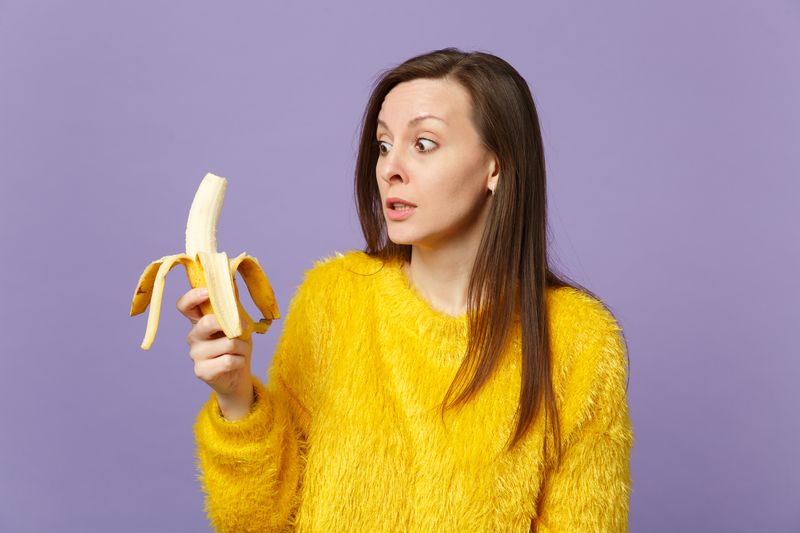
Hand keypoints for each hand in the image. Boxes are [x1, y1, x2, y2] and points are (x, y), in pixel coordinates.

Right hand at [177, 288, 253, 417]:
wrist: (239, 375)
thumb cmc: (237, 345)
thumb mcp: (238, 321)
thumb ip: (232, 303)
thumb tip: (231, 277)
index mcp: (199, 320)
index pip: (184, 305)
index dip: (192, 297)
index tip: (207, 292)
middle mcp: (193, 336)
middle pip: (206, 323)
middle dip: (229, 325)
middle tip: (241, 330)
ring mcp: (195, 354)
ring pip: (226, 344)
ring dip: (242, 347)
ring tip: (241, 351)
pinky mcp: (202, 371)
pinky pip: (229, 360)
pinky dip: (240, 360)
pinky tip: (237, 363)